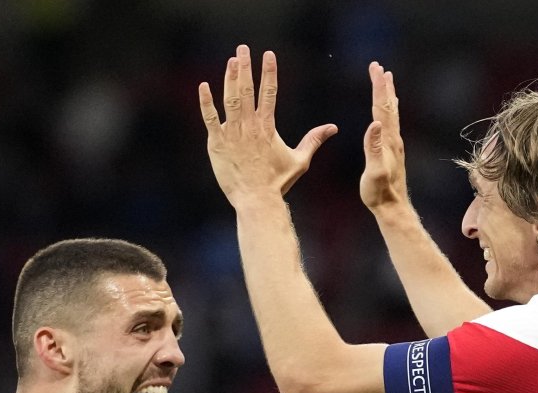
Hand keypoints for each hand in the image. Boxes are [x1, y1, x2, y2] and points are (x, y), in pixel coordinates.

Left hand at [199, 45, 337, 206]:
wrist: (256, 199)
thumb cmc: (278, 182)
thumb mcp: (300, 160)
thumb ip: (314, 140)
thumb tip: (333, 128)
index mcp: (267, 127)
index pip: (269, 92)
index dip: (269, 72)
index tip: (268, 54)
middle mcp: (250, 126)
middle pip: (247, 90)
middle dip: (246, 67)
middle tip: (243, 48)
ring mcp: (232, 133)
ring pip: (230, 100)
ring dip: (230, 78)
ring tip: (231, 61)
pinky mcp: (217, 143)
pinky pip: (209, 119)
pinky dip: (206, 103)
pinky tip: (203, 87)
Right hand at [360, 61, 409, 212]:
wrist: (392, 208)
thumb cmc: (380, 193)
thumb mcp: (374, 171)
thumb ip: (373, 147)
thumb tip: (374, 123)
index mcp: (388, 140)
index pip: (382, 107)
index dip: (378, 87)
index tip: (376, 68)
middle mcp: (393, 139)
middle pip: (389, 106)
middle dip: (383, 85)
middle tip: (379, 67)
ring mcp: (394, 145)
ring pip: (391, 114)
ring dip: (388, 96)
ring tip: (386, 82)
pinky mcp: (392, 152)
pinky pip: (391, 124)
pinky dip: (389, 112)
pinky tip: (387, 114)